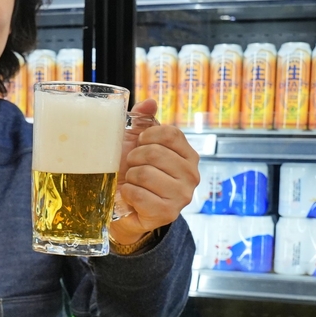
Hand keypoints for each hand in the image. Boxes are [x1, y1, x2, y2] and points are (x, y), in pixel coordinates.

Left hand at [109, 99, 199, 245]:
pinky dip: (127, 193)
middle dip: (134, 159)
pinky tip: (131, 196)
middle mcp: (192, 175)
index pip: (170, 133)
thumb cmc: (132, 172)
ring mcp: (182, 196)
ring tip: (132, 183)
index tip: (140, 145)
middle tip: (133, 168)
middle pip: (155, 152)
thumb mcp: (136, 142)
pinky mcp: (168, 213)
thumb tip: (149, 102)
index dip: (147, 136)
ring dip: (130, 177)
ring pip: (144, 173)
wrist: (124, 207)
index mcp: (188, 155)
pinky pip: (139, 194)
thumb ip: (144, 120)